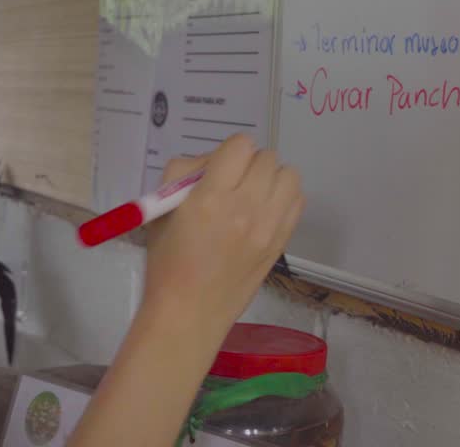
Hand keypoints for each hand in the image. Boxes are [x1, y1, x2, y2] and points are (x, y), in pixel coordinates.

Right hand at [142, 134, 303, 341]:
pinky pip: (298, 200)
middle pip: (266, 158)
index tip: (218, 170)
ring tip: (253, 196)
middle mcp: (245, 208)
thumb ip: (184, 174)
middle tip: (233, 185)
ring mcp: (269, 226)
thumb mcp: (161, 210)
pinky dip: (284, 198)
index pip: (240, 145)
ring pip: (289, 175)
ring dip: (271, 178)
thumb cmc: (168, 262)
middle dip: (248, 165)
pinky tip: (266, 211)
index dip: (228, 153)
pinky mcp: (282, 241)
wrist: (190, 313)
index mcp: (210, 198)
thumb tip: (213, 163)